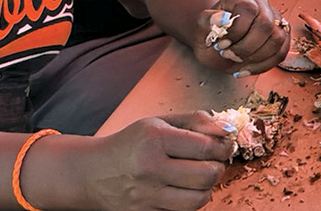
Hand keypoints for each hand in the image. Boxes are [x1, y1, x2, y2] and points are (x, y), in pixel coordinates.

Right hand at [83, 112, 234, 210]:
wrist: (92, 172)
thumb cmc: (129, 144)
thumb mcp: (159, 122)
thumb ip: (195, 121)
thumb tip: (227, 128)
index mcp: (154, 140)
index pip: (206, 147)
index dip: (224, 146)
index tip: (225, 145)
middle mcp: (150, 169)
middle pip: (207, 175)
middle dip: (217, 167)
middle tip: (213, 160)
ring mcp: (147, 196)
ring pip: (199, 199)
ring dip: (206, 187)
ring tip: (198, 176)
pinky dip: (189, 200)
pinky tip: (182, 188)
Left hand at [193, 0, 288, 73]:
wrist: (218, 41)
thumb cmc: (212, 32)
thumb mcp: (201, 26)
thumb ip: (207, 20)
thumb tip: (222, 19)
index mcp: (245, 0)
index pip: (249, 10)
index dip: (236, 31)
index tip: (220, 45)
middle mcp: (264, 8)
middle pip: (266, 26)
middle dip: (245, 47)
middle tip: (227, 54)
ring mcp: (276, 23)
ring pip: (277, 40)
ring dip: (255, 57)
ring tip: (236, 60)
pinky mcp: (281, 39)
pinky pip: (280, 54)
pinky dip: (262, 66)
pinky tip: (244, 70)